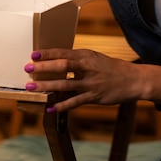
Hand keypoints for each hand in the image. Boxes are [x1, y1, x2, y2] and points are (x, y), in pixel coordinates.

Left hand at [24, 48, 139, 112]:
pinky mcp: (94, 97)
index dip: (48, 53)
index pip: (64, 52)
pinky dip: (61, 105)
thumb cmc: (110, 67)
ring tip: (33, 87)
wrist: (131, 79)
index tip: (34, 54)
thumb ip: (77, 60)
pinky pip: (75, 102)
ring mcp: (90, 83)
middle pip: (63, 66)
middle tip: (28, 68)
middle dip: (44, 67)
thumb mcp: (94, 58)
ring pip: (65, 85)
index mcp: (86, 56)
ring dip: (47, 86)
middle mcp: (87, 68)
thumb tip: (57, 60)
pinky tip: (50, 108)